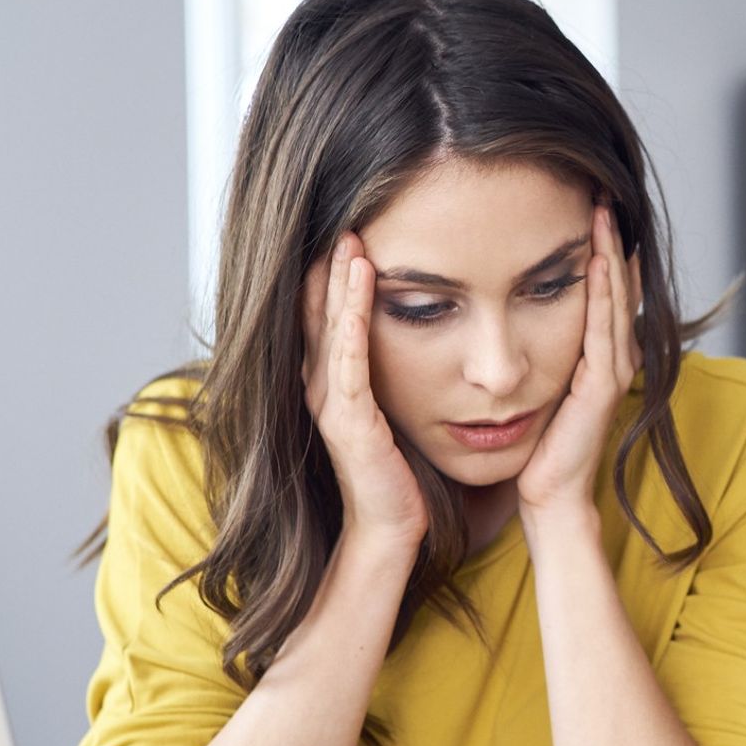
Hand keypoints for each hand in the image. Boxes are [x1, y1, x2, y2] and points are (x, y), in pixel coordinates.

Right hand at [300, 233, 428, 547]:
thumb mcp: (396, 409)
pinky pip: (349, 362)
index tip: (352, 229)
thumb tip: (423, 335)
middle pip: (322, 311)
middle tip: (345, 218)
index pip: (331, 314)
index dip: (335, 273)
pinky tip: (359, 293)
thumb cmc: (400, 471)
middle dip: (332, 265)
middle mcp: (324, 385)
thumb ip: (395, 373)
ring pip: (332, 329)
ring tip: (350, 241)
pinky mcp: (348, 421)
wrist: (393, 526)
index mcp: (337, 381)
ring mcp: (331, 402)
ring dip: (339, 283)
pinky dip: (352, 323)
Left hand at [516, 204, 641, 525]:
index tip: (586, 204)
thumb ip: (534, 351)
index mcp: (594, 354)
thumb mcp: (535, 386)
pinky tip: (597, 261)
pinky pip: (603, 329)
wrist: (545, 495)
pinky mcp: (602, 387)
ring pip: (612, 299)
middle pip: (614, 285)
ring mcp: (610, 371)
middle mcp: (610, 357)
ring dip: (608, 253)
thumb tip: (510, 314)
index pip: (601, 290)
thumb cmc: (535, 446)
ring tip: (601, 211)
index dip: (597, 248)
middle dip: (608, 238)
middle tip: (601, 190)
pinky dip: (602, 293)